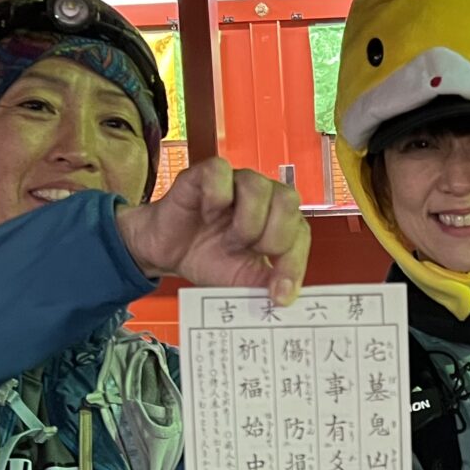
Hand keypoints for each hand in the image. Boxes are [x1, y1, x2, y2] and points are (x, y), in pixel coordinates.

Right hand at [117, 159, 307, 304]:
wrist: (169, 255)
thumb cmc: (210, 260)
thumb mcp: (242, 282)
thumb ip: (266, 285)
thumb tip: (286, 297)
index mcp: (278, 221)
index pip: (301, 233)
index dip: (293, 265)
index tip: (279, 295)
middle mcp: (262, 197)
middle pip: (289, 200)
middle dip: (273, 237)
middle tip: (249, 253)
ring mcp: (235, 182)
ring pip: (258, 186)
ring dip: (246, 222)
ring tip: (228, 240)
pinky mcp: (204, 174)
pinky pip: (220, 172)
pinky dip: (216, 197)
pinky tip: (207, 214)